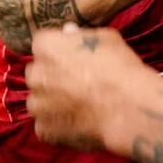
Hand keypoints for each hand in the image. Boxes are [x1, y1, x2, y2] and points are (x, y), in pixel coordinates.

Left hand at [27, 24, 153, 152]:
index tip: (74, 56)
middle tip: (78, 81)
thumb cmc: (119, 67)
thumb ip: (80, 36)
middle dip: (53, 75)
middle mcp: (35, 75)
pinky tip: (79, 121)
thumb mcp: (106, 39)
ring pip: (40, 100)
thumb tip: (68, 32)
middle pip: (38, 72)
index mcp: (46, 47)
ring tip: (80, 104)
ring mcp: (37, 105)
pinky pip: (47, 124)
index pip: (43, 43)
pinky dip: (58, 123)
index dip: (60, 49)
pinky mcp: (44, 130)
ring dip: (53, 101)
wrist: (127, 107)